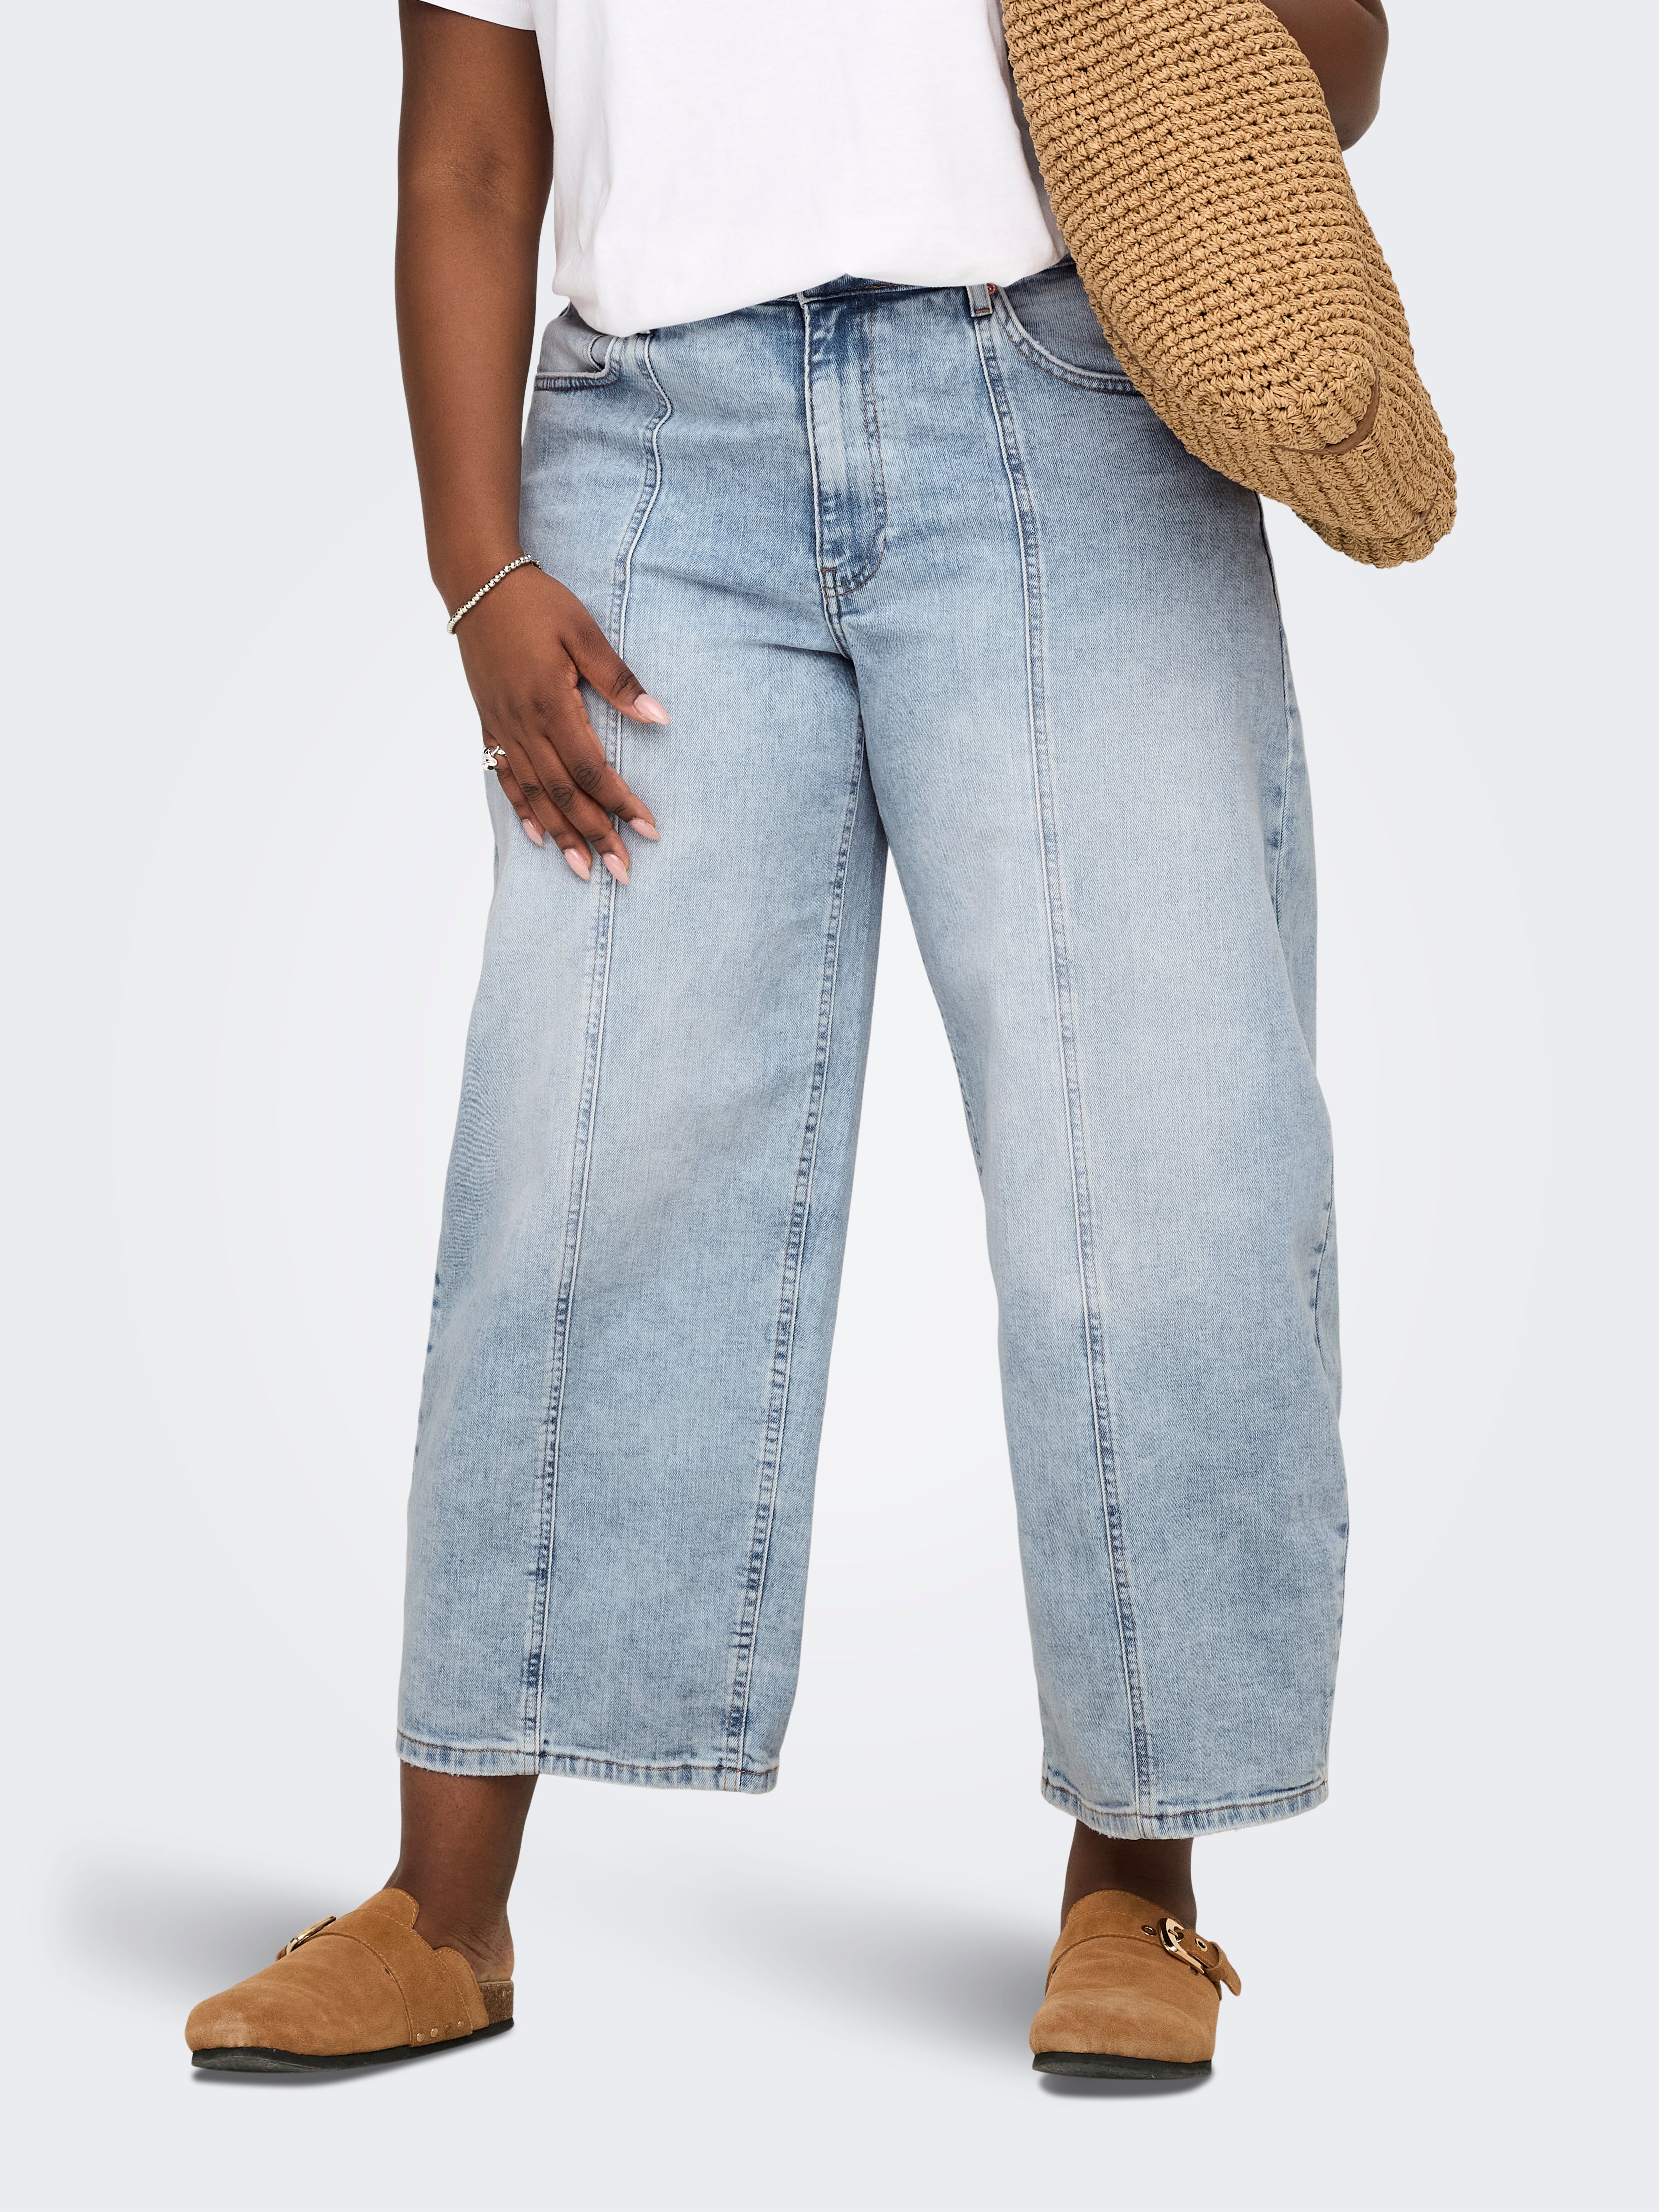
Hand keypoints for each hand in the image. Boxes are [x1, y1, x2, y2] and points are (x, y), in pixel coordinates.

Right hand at [455, 562, 666, 881]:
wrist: (477, 583)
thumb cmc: (537, 602)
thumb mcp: (584, 631)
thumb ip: (619, 679)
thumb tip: (659, 717)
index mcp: (551, 704)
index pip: (592, 769)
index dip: (620, 804)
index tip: (648, 830)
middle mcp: (524, 725)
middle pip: (564, 795)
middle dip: (596, 835)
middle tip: (623, 871)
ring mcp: (503, 727)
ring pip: (534, 795)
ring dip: (562, 836)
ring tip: (584, 870)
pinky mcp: (490, 723)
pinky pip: (504, 777)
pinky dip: (522, 811)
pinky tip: (539, 836)